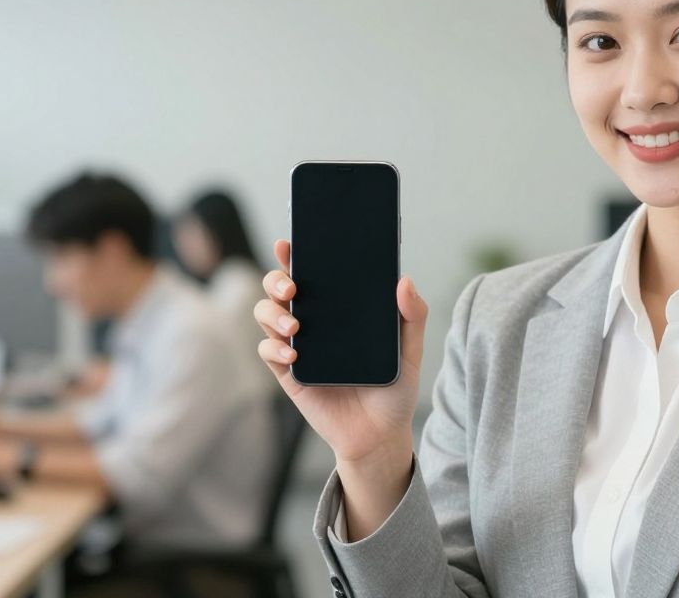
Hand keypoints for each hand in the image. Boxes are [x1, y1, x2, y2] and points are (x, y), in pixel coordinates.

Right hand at [255, 239, 426, 537]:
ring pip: (266, 314)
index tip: (289, 242)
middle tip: (292, 287)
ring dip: (273, 313)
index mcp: (338, 308)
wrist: (381, 436)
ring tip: (295, 326)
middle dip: (276, 279)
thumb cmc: (394, 390)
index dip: (295, 254)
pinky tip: (291, 353)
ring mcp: (297, 346)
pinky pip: (268, 352)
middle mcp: (313, 321)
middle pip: (279, 288)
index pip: (312, 272)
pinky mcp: (288, 374)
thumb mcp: (411, 352)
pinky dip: (273, 347)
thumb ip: (412, 316)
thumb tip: (404, 281)